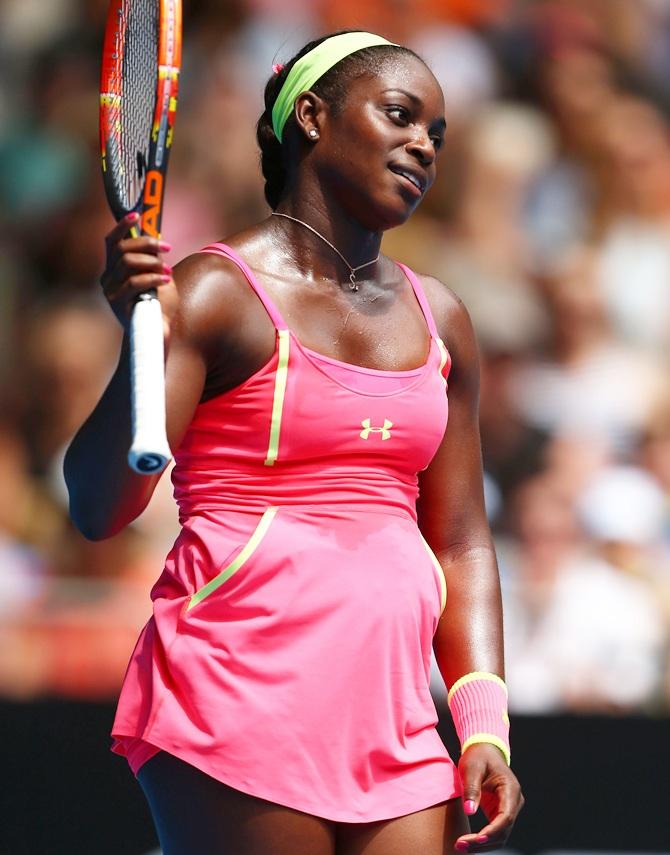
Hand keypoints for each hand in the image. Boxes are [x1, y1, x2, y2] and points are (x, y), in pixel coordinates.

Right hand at [100, 212, 177, 337]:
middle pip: (122, 249)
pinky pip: (135, 282)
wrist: (157, 335)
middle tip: (167, 248)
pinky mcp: (118, 304)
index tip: (137, 215)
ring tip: (167, 272)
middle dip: (147, 244)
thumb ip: (153, 260)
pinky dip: (154, 278)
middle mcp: (107, 279)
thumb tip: (155, 240)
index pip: (111, 242)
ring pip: (128, 263)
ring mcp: (110, 292)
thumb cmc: (159, 307)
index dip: (122, 226)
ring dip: (153, 263)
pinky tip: (166, 281)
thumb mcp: (158, 277)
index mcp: (114, 270)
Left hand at [454, 743, 523, 851]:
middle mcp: (514, 802)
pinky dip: (482, 839)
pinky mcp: (500, 813)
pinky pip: (494, 832)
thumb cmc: (478, 756)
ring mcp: (508, 809)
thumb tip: (470, 811)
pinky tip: (467, 842)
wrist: (484, 750)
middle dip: (483, 841)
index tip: (476, 839)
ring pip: (500, 835)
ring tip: (460, 846)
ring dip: (482, 844)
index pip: (506, 817)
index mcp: (510, 789)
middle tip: (460, 845)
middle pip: (503, 830)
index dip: (492, 831)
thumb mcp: (472, 767)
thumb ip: (472, 789)